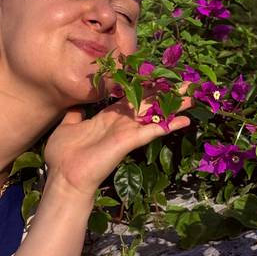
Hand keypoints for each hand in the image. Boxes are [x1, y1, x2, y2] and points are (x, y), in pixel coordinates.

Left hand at [43, 86, 192, 198]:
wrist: (64, 177)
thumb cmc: (63, 155)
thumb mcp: (67, 127)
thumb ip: (75, 115)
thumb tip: (76, 105)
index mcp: (108, 118)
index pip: (131, 99)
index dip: (146, 88)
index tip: (160, 78)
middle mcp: (121, 124)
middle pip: (148, 104)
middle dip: (166, 93)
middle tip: (187, 84)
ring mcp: (126, 133)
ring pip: (154, 115)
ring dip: (174, 106)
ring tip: (193, 97)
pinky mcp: (128, 142)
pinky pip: (151, 131)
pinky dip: (167, 125)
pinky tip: (184, 120)